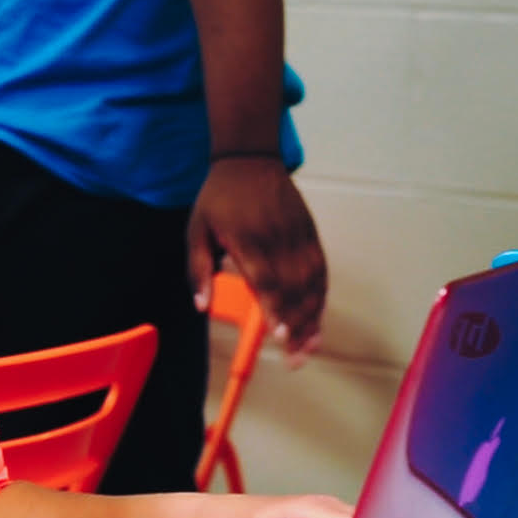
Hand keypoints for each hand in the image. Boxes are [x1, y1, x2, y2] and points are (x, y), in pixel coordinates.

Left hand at [186, 156, 325, 364]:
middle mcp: (276, 239)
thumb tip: (201, 306)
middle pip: (293, 288)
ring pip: (312, 282)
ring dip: (313, 316)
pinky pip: (320, 267)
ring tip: (310, 346)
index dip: (275, 309)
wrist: (249, 159)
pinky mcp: (310, 232)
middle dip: (296, 325)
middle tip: (295, 358)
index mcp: (245, 240)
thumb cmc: (217, 198)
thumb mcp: (195, 230)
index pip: (265, 280)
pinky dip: (322, 294)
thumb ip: (197, 269)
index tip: (280, 336)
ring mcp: (297, 235)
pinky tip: (319, 316)